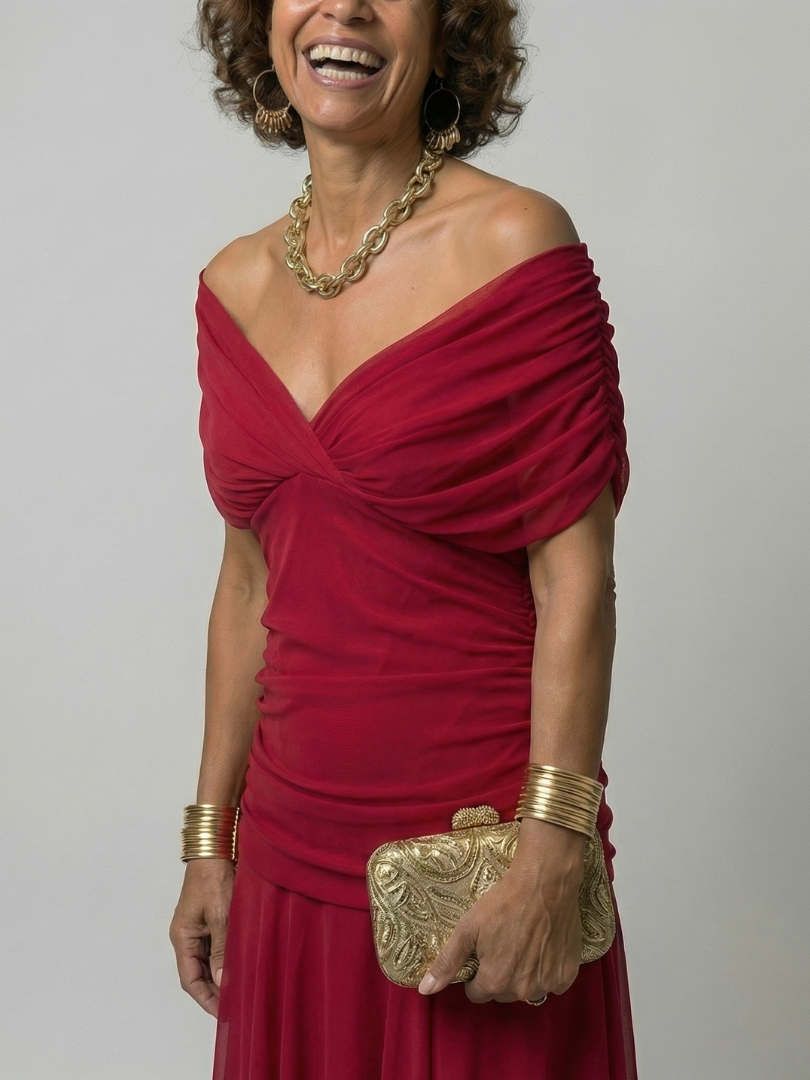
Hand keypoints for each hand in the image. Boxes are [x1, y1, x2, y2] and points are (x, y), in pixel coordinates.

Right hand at [169, 859, 234, 1016]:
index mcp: (183, 936)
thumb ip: (221, 948)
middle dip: (214, 992)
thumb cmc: (213, 877)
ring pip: (208, 962)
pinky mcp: (209, 920)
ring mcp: (198, 928)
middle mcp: (187, 936)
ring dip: (221, 977)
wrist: (216, 849)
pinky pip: (215, 948)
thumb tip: (223, 980)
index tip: (224, 1013)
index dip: (206, 999)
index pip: (190, 979)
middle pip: (198, 974)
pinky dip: (226, 960)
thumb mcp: (220, 915)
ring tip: (240, 992)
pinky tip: (240, 967)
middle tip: (236, 1007)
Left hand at [418, 819, 585, 1002]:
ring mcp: (548, 983)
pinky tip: (543, 946)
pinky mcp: (568, 973)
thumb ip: (447, 962)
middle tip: (503, 942)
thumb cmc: (503, 902)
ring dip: (524, 974)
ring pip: (528, 989)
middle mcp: (522, 990)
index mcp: (495, 981)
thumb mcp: (467, 928)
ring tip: (524, 942)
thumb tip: (425, 990)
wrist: (545, 881)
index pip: (477, 993)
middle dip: (500, 974)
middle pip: (502, 992)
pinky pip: (554, 983)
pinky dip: (547, 970)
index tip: (483, 951)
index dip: (476, 973)